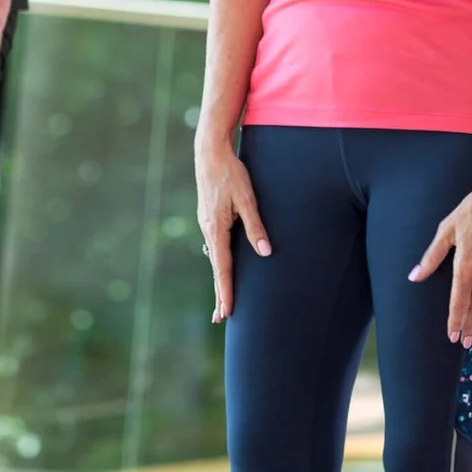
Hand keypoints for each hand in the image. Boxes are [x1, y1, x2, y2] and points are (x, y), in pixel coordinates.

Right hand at [195, 140, 271, 323]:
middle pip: (216, 268)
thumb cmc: (231, 173)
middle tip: (220, 319)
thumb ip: (256, 226)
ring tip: (222, 299)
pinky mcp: (209, 218)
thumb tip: (265, 252)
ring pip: (215, 258)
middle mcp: (208, 230)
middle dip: (219, 293)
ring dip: (219, 279)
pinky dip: (218, 263)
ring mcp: (207, 224)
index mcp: (216, 229)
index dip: (226, 291)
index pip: (223, 268)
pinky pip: (215, 246)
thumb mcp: (247, 198)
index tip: (227, 311)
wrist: (210, 152)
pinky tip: (221, 266)